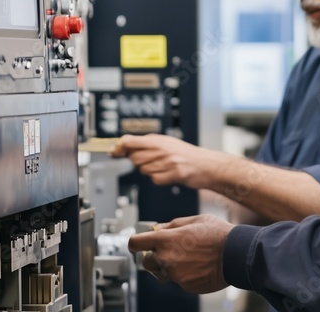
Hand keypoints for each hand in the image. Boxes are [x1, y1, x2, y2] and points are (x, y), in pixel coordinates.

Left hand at [111, 134, 226, 189]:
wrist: (206, 165)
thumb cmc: (186, 155)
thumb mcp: (167, 142)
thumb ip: (147, 143)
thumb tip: (124, 145)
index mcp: (159, 140)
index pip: (130, 141)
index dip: (119, 147)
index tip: (114, 151)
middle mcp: (162, 149)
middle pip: (135, 158)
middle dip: (139, 162)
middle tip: (151, 160)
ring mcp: (167, 162)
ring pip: (144, 170)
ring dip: (150, 171)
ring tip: (164, 167)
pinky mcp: (173, 175)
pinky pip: (155, 180)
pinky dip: (160, 179)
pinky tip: (169, 174)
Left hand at [128, 215, 233, 293]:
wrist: (236, 254)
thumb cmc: (218, 235)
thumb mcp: (194, 220)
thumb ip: (172, 225)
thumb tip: (159, 228)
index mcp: (166, 240)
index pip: (135, 243)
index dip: (136, 242)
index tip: (138, 243)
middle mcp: (166, 259)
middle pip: (146, 261)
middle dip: (153, 256)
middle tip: (167, 250)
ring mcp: (175, 275)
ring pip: (162, 273)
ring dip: (168, 266)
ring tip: (187, 258)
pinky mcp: (186, 286)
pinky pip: (178, 280)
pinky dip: (184, 274)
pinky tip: (197, 266)